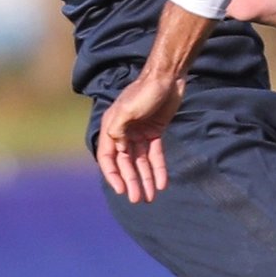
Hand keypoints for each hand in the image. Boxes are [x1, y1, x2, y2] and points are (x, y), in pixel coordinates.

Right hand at [98, 74, 183, 201]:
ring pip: (141, 162)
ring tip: (150, 198)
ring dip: (145, 179)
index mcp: (112, 127)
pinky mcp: (155, 132)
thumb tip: (116, 149)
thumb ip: (118, 129)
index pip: (108, 157)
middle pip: (126, 163)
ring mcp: (139, 133)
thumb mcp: (127, 109)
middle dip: (132, 182)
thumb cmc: (145, 91)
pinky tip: (162, 183)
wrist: (168, 76)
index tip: (122, 190)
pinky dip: (158, 169)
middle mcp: (123, 132)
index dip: (113, 175)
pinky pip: (155, 155)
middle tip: (139, 199)